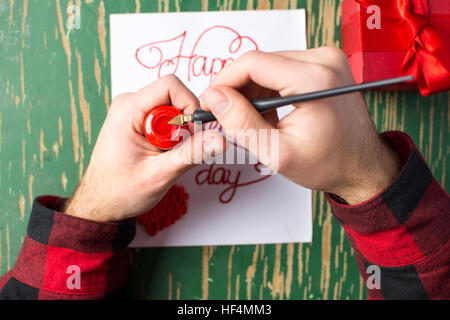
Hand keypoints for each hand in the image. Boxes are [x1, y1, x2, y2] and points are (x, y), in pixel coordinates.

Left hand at [65, 75, 225, 221]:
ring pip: (172, 108)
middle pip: (174, 96)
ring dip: (177, 132)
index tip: (192, 132)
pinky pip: (166, 118)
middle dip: (184, 123)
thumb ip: (191, 153)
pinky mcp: (138, 120)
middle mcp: (129, 104)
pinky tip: (161, 153)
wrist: (101, 202)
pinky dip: (171, 136)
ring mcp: (133, 111)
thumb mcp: (160, 174)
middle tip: (177, 150)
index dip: (190, 105)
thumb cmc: (120, 190)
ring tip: (165, 155)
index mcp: (128, 109)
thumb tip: (219, 139)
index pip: (171, 86)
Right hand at [200, 47, 400, 204]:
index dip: (224, 81)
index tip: (211, 102)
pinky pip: (282, 69)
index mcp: (315, 79)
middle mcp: (324, 59)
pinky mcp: (324, 65)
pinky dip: (268, 90)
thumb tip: (214, 97)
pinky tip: (269, 114)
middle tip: (227, 116)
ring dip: (252, 91)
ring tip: (253, 121)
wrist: (362, 166)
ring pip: (268, 65)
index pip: (252, 63)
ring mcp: (326, 59)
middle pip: (260, 62)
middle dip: (237, 89)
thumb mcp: (277, 152)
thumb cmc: (328, 163)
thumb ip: (241, 124)